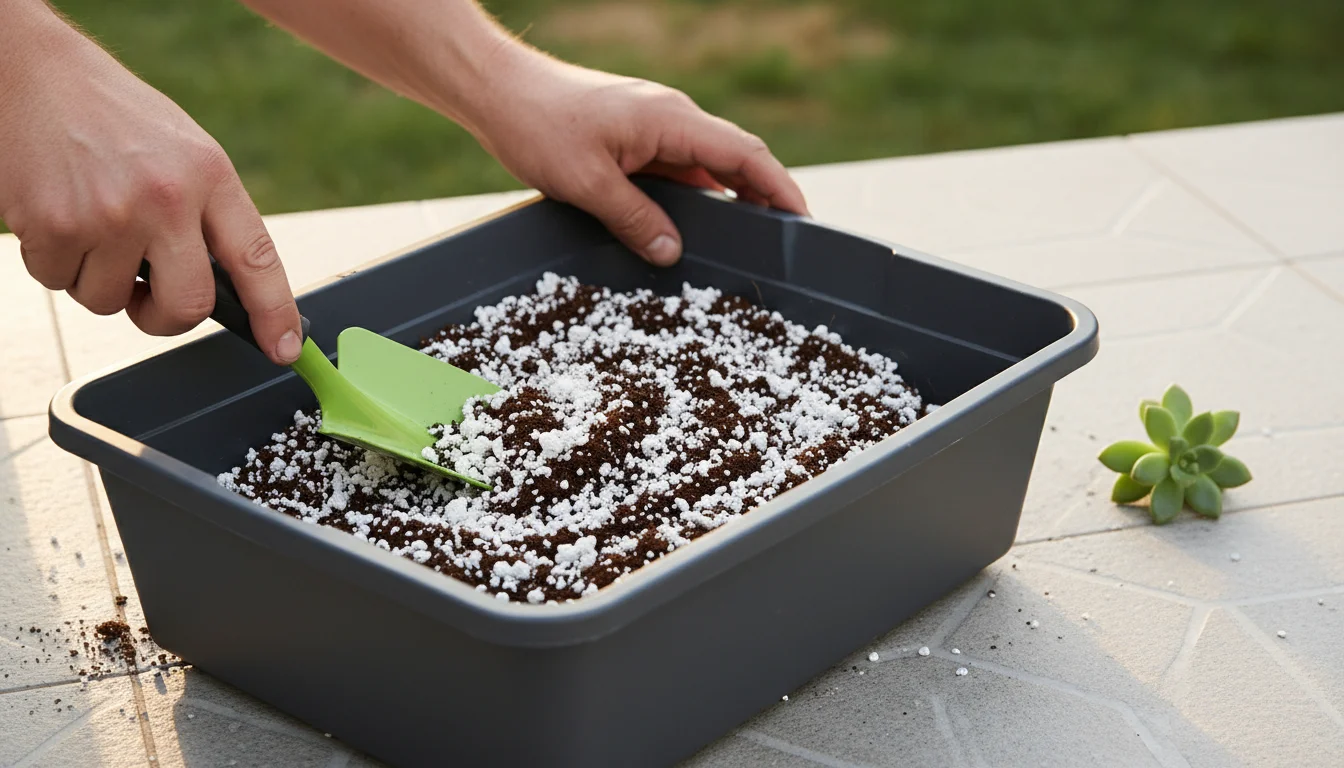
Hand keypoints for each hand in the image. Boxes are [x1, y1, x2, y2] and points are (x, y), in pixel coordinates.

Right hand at [0, 10, 302, 363]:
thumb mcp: (185, 153)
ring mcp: (109, 214)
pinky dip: (56, 263)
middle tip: (150, 299)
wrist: (31, 72)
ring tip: (92, 225)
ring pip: (110, 302)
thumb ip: (208, 215)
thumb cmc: (114, 118)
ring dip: (98, 280)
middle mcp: (167, 198)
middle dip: (166, 318)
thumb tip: (226, 290)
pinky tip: (59, 216)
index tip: (284, 349)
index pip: (256, 259)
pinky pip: (59, 283)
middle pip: (187, 306)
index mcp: (210, 175)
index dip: (275, 312)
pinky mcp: (54, 225)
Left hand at [467, 49, 809, 265]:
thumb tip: (674, 254)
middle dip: (764, 199)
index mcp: (672, 120)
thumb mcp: (587, 184)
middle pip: (735, 159)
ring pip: (705, 166)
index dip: (780, 189)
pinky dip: (693, 197)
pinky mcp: (634, 135)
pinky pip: (677, 168)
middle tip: (782, 245)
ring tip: (745, 244)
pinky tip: (691, 227)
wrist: (497, 89)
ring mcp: (653, 125)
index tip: (803, 223)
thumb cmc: (538, 126)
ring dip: (727, 200)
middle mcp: (671, 118)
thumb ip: (635, 220)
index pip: (746, 155)